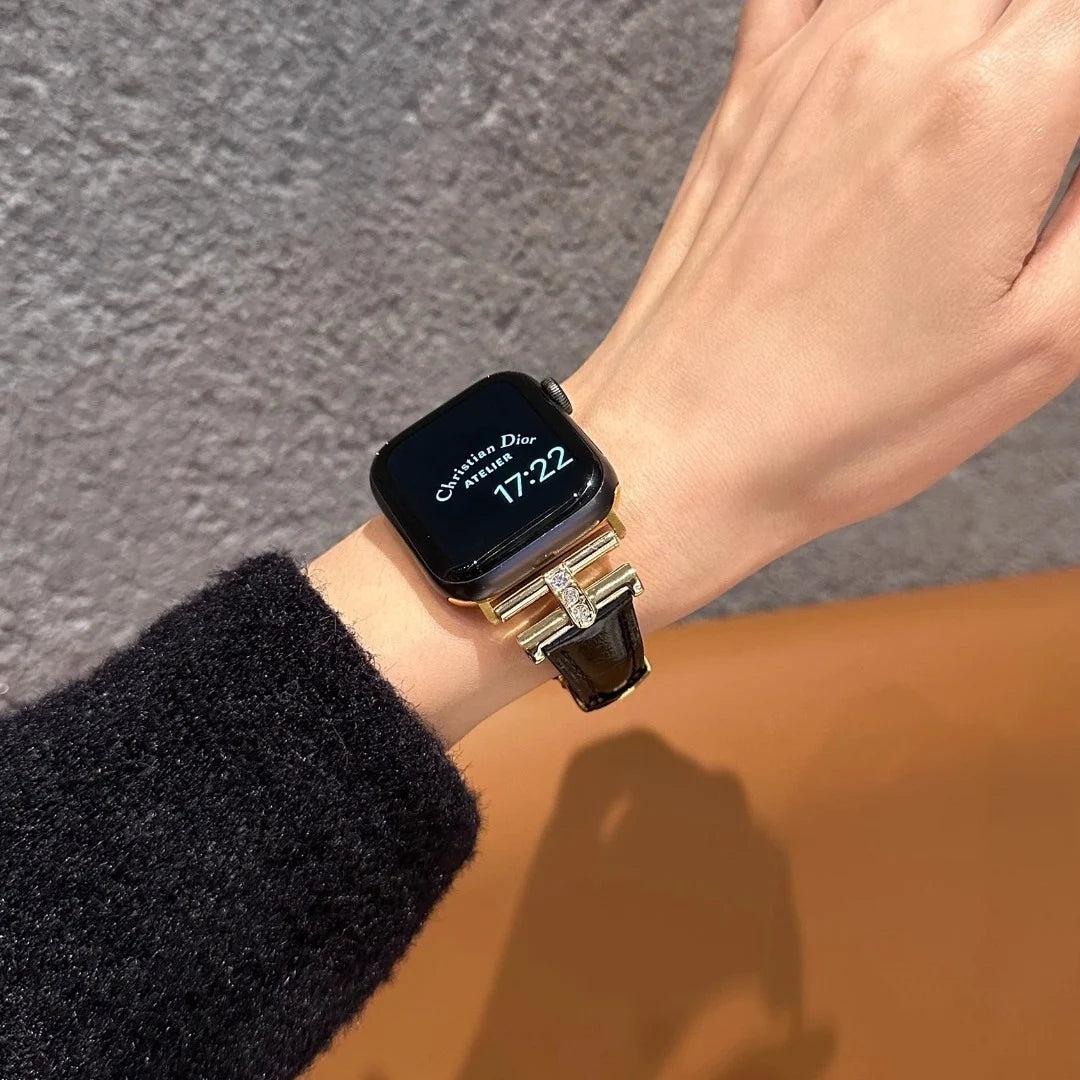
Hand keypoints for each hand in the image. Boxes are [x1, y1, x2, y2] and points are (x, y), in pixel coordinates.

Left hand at [567, 0, 1079, 625]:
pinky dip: (861, 6)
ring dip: (974, 22)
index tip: (1066, 134)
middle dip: (1047, 40)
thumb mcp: (1043, 340)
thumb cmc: (842, 421)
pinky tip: (889, 46)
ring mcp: (813, 58)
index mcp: (995, 107)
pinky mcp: (751, 85)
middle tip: (1035, 123)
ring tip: (975, 97)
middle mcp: (900, 52)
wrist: (692, 442)